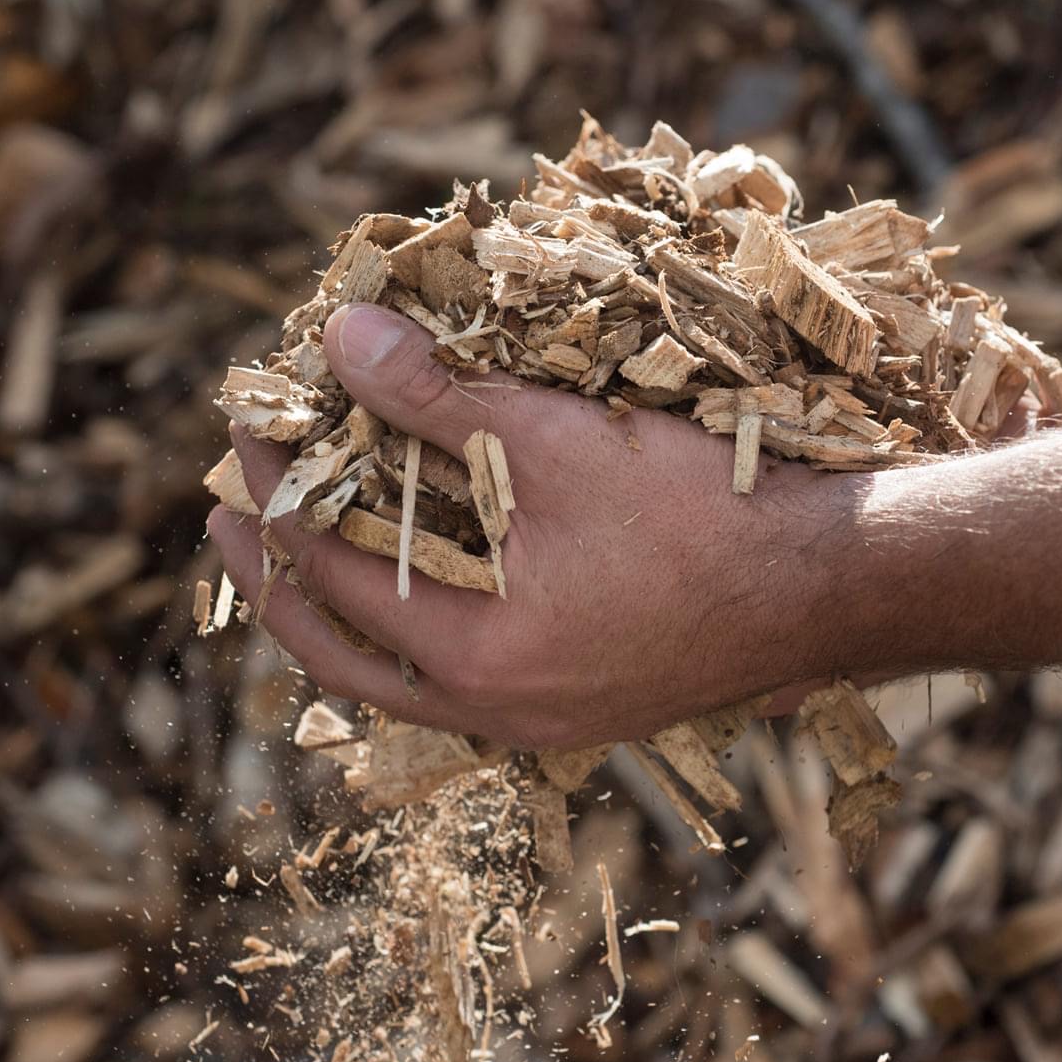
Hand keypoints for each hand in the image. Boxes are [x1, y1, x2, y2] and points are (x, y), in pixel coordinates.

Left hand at [206, 303, 867, 748]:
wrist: (834, 587)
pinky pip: (465, 683)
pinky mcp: (589, 709)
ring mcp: (545, 722)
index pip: (329, 572)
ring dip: (347, 612)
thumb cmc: (703, 513)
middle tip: (227, 520)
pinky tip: (424, 584)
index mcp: (476, 658)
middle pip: (342, 659)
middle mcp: (498, 713)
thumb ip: (440, 395)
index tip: (245, 435)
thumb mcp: (558, 440)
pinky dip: (420, 631)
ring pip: (403, 682)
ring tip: (310, 550)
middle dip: (276, 580)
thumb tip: (344, 338)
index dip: (275, 496)